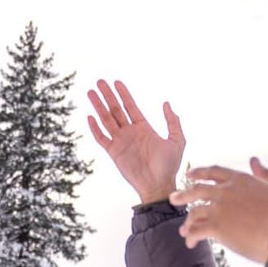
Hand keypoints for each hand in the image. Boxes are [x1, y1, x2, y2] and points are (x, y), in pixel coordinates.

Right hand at [87, 80, 184, 203]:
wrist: (158, 185)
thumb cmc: (169, 166)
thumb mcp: (177, 140)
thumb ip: (173, 122)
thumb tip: (166, 103)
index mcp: (144, 128)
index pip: (131, 106)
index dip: (124, 94)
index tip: (116, 82)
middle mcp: (130, 132)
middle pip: (116, 109)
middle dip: (108, 95)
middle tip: (100, 81)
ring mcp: (121, 142)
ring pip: (106, 120)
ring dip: (98, 106)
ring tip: (90, 92)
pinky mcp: (113, 152)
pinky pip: (101, 138)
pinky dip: (95, 128)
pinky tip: (90, 116)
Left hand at [169, 157, 267, 261]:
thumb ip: (264, 174)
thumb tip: (255, 161)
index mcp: (239, 180)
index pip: (213, 172)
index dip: (199, 173)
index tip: (190, 175)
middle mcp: (225, 191)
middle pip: (196, 190)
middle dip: (183, 194)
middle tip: (174, 198)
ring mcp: (218, 209)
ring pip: (194, 212)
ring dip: (187, 223)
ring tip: (183, 231)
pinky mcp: (216, 227)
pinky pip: (196, 231)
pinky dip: (191, 237)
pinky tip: (191, 242)